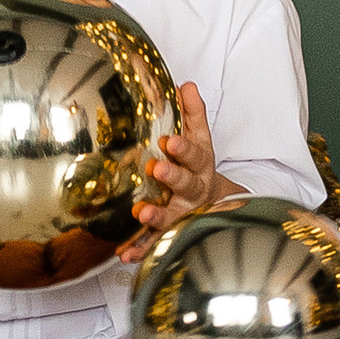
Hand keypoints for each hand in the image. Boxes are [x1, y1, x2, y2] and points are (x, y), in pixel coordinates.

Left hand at [121, 83, 231, 250]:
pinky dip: (141, 249)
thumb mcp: (200, 137)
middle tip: (157, 169)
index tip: (168, 141)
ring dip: (157, 216)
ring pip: (172, 216)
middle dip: (172, 177)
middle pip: (186, 184)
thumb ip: (192, 112)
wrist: (214, 203)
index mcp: (200, 165)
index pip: (194, 154)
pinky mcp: (169, 232)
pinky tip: (124, 253)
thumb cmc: (198, 165)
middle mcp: (193, 190)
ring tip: (141, 213)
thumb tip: (185, 85)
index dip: (183, 148)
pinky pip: (155, 242)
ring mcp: (181, 213)